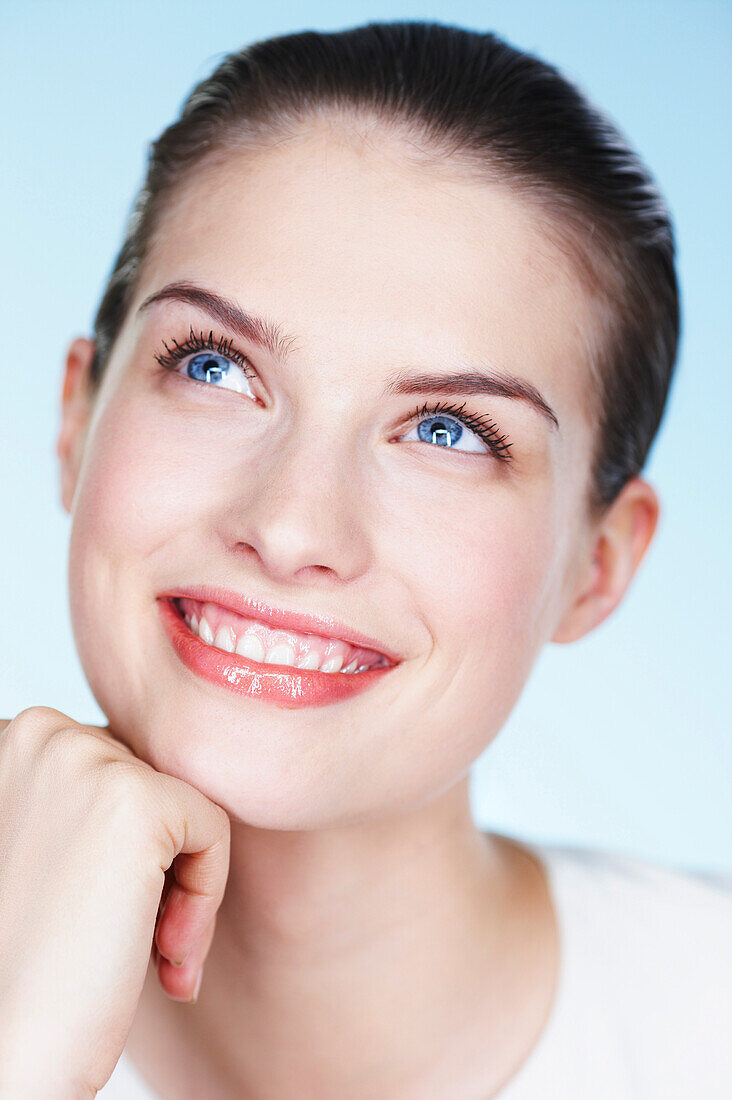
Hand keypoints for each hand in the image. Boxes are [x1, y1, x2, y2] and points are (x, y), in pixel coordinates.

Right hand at [0, 706, 230, 1097]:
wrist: (7, 1052)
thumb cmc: (24, 965)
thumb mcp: (41, 846)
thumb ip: (83, 796)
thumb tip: (156, 774)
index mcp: (9, 737)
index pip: (113, 766)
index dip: (121, 852)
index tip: (96, 919)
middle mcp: (38, 732)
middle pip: (152, 779)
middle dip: (155, 865)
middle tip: (128, 944)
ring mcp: (84, 758)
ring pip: (186, 804)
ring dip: (181, 886)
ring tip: (149, 954)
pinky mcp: (137, 800)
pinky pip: (214, 829)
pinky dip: (206, 898)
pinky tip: (165, 957)